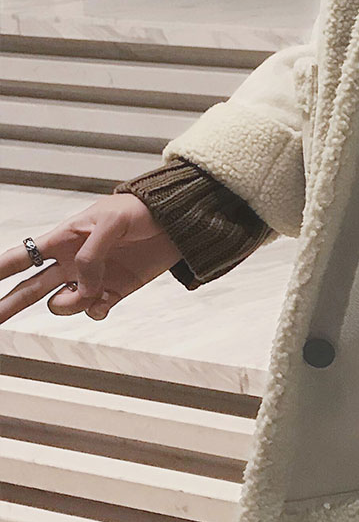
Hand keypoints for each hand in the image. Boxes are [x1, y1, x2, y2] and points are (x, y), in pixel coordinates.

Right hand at [0, 194, 185, 324]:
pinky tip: (105, 300)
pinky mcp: (114, 290)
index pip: (22, 256)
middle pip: (30, 288)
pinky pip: (93, 311)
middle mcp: (72, 261)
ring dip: (72, 304)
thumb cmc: (142, 210)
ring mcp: (92, 278)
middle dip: (9, 304)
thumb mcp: (113, 221)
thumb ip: (92, 253)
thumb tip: (84, 286)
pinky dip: (96, 310)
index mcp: (65, 239)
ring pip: (62, 304)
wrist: (178, 222)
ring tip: (91, 291)